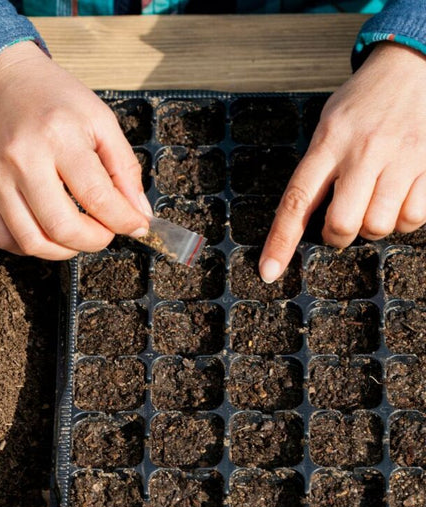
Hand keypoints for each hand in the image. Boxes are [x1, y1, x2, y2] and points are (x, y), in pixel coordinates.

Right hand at [0, 42, 150, 259]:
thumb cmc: (52, 98)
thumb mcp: (99, 119)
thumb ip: (124, 168)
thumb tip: (138, 215)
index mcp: (59, 136)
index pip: (97, 197)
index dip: (123, 221)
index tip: (135, 226)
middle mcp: (22, 160)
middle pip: (62, 227)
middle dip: (94, 241)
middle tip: (105, 232)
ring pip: (31, 241)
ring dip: (64, 250)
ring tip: (78, 235)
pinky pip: (4, 238)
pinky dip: (31, 246)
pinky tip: (47, 233)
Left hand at [260, 42, 425, 282]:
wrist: (414, 63)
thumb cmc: (365, 100)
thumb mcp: (328, 125)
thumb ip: (317, 168)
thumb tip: (303, 219)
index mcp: (328, 143)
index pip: (296, 201)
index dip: (280, 242)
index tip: (268, 271)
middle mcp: (363, 152)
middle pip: (341, 224)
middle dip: (338, 236)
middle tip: (342, 223)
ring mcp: (400, 158)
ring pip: (379, 226)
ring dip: (373, 227)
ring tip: (374, 203)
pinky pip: (414, 216)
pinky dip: (405, 219)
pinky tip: (400, 199)